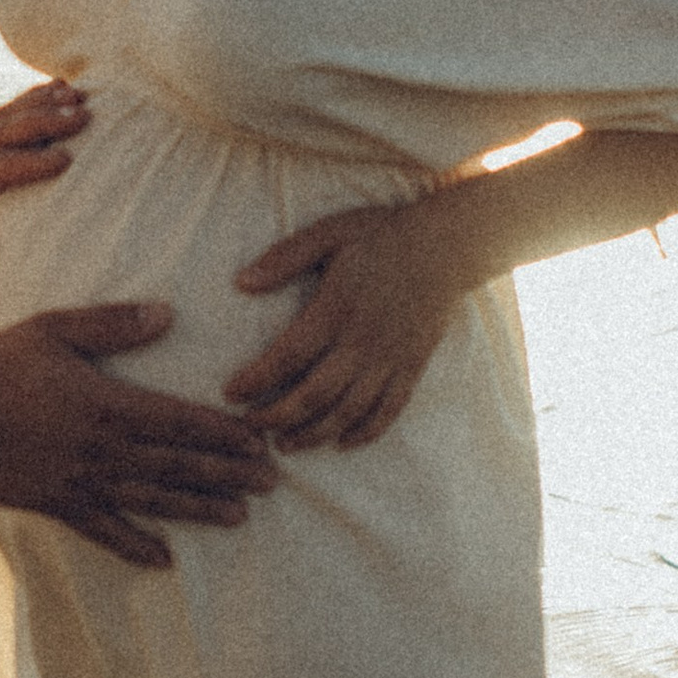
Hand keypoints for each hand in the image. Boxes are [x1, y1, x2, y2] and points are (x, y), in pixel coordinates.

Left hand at [0, 82, 86, 283]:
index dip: (26, 165)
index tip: (64, 162)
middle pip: (5, 135)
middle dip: (44, 124)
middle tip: (84, 117)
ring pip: (8, 119)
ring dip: (43, 106)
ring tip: (80, 97)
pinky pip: (7, 117)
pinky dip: (33, 100)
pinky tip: (61, 88)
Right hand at [0, 301, 273, 566]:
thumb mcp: (53, 328)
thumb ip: (112, 322)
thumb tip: (167, 313)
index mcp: (108, 404)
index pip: (181, 420)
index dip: (224, 432)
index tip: (260, 440)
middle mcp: (104, 449)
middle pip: (179, 463)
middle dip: (228, 473)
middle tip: (272, 482)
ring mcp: (83, 483)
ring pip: (154, 499)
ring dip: (199, 509)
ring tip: (239, 516)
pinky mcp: (59, 505)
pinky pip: (106, 532)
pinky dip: (136, 546)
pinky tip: (165, 561)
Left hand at [226, 194, 476, 448]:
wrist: (447, 245)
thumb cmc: (382, 234)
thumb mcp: (329, 233)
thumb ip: (284, 258)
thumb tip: (241, 283)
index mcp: (337, 308)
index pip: (288, 355)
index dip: (256, 380)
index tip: (230, 394)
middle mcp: (363, 341)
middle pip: (315, 395)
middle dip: (278, 417)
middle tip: (250, 427)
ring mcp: (391, 358)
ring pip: (349, 411)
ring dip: (314, 434)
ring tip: (285, 444)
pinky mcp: (413, 366)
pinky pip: (389, 410)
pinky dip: (365, 432)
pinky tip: (342, 443)